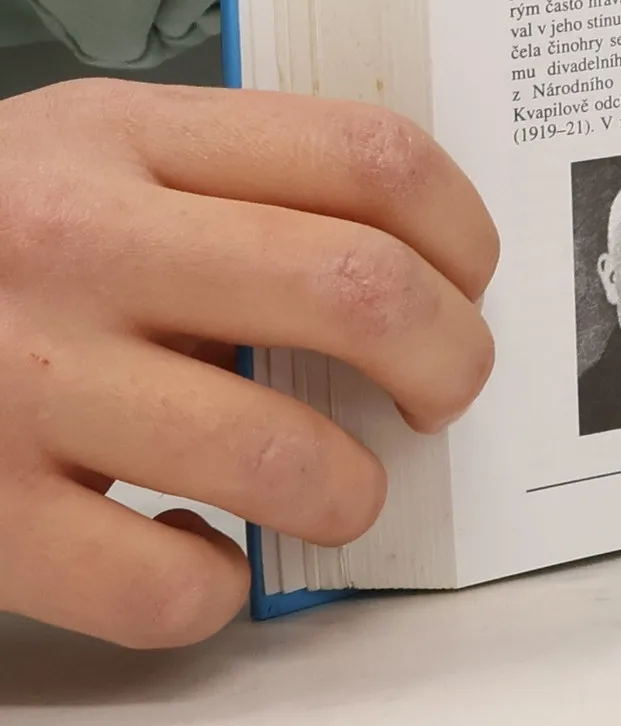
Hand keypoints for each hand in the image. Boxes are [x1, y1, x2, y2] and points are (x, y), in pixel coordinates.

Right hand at [0, 80, 496, 646]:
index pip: (368, 154)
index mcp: (124, 134)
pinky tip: (199, 557)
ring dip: (352, 490)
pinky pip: (161, 587)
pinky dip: (216, 590)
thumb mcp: (86, 151)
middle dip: (452, 360)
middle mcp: (78, 242)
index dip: (464, 229)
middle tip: (446, 393)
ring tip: (337, 488)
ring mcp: (20, 379)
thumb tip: (410, 275)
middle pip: (359, 291)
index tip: (471, 281)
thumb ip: (227, 184)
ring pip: (282, 455)